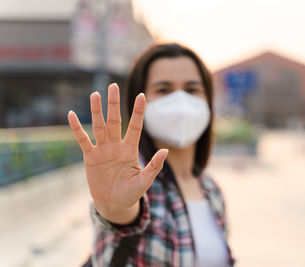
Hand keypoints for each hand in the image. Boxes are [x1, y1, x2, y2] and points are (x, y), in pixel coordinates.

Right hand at [68, 83, 167, 223]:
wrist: (114, 203)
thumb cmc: (131, 192)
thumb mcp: (144, 181)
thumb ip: (154, 166)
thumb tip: (166, 150)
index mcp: (130, 150)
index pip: (135, 126)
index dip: (138, 112)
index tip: (142, 95)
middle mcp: (116, 146)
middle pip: (114, 120)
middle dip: (114, 104)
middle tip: (112, 86)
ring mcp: (102, 150)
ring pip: (99, 126)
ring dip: (96, 111)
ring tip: (95, 95)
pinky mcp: (90, 157)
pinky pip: (83, 140)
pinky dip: (77, 129)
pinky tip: (72, 115)